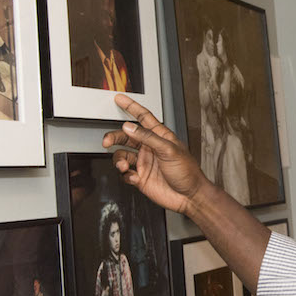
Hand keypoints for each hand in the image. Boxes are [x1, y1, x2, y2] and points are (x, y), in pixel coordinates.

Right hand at [102, 94, 212, 215]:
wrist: (188, 196)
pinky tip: (134, 177)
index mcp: (160, 137)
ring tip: (125, 166)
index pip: (144, 118)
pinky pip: (125, 173)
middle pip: (126, 137)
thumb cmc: (187, 172)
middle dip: (115, 137)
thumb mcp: (169, 150)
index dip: (131, 107)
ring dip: (119, 160)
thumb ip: (148, 137)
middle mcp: (150, 148)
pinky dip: (126, 175)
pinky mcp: (140, 177)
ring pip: (122, 155)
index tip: (120, 98)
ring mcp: (145, 163)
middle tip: (107, 141)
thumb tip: (129, 127)